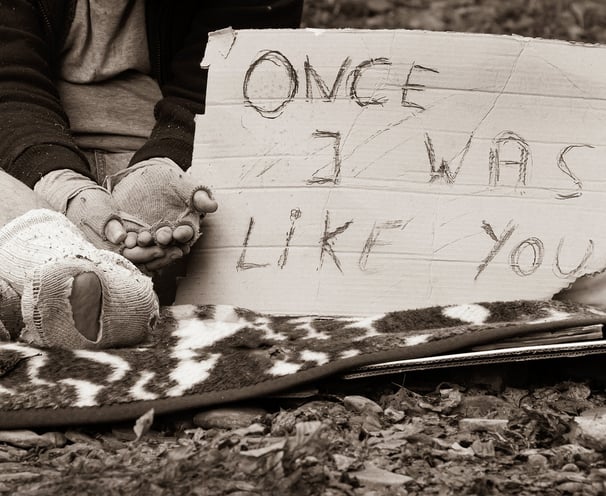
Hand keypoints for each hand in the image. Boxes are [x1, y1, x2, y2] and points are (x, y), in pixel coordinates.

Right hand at [34, 169, 168, 266]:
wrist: (83, 201)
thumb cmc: (88, 205)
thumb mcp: (97, 211)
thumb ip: (109, 224)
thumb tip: (120, 238)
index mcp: (107, 251)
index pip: (130, 257)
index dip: (146, 254)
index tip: (163, 249)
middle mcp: (116, 256)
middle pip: (142, 262)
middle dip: (161, 257)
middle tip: (180, 251)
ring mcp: (124, 253)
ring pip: (147, 260)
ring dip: (165, 256)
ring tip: (183, 250)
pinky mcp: (131, 247)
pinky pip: (148, 252)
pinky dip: (162, 249)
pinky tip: (178, 246)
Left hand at [107, 157, 217, 270]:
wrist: (146, 176)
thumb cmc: (170, 181)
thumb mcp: (185, 185)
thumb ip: (198, 196)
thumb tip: (213, 206)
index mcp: (183, 228)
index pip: (185, 234)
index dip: (183, 235)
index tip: (180, 232)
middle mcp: (167, 237)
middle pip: (167, 245)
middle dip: (164, 242)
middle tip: (161, 237)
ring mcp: (149, 238)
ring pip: (149, 248)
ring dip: (146, 246)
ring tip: (142, 239)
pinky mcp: (132, 235)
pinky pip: (131, 243)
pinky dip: (129, 243)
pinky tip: (127, 240)